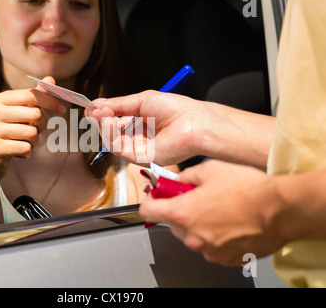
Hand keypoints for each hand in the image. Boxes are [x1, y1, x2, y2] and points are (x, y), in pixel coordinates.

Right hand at [0, 76, 65, 180]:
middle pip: (35, 114)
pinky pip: (26, 148)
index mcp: (0, 99)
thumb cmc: (10, 129)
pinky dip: (27, 152)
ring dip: (35, 140)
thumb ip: (36, 95)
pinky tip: (18, 151)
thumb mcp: (21, 110)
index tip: (62, 109)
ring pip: (32, 133)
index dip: (50, 101)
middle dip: (42, 125)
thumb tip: (50, 79)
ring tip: (25, 141)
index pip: (32, 95)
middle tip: (36, 130)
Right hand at [87, 91, 222, 165]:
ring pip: (111, 141)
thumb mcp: (142, 101)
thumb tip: (96, 104)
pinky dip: (109, 134)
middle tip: (94, 110)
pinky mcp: (139, 158)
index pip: (115, 122)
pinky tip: (109, 121)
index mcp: (140, 125)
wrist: (194, 123)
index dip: (103, 115)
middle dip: (100, 120)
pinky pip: (117, 148)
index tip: (92, 107)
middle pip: (110, 133)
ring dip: (103, 126)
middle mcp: (138, 139)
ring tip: (103, 113)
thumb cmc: (177, 110)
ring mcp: (138, 150)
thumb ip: (119, 105)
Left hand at [139, 159, 286, 265]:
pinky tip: (229, 223)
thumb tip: (177, 181)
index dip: (150, 201)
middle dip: (181, 211)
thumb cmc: (248, 189)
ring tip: (220, 210)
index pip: (147, 211)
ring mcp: (208, 250)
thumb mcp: (210, 169)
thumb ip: (186, 176)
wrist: (280, 210)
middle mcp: (191, 236)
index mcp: (183, 213)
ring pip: (191, 236)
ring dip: (199, 224)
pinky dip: (214, 236)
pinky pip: (210, 246)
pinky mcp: (224, 259)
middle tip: (198, 198)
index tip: (156, 197)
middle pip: (172, 224)